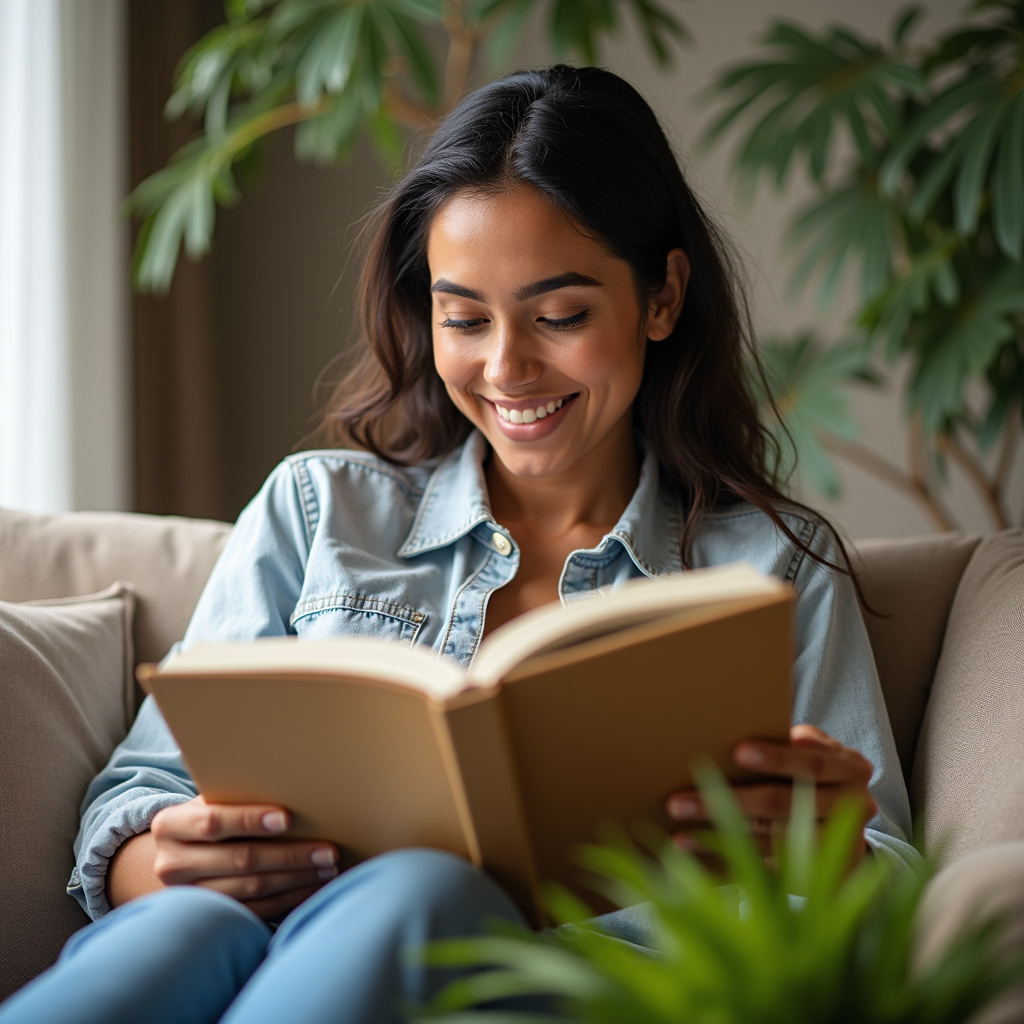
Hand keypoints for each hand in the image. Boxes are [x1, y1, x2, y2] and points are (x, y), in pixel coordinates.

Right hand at [149, 796, 341, 919]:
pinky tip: (312, 886)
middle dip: (290, 855)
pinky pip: (256, 910)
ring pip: (252, 888)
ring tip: (327, 867)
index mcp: (170, 826)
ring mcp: (190, 897)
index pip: (212, 822)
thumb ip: (236, 796)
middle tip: (327, 850)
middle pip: (240, 859)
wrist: (171, 858)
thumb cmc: (205, 818)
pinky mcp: (210, 917)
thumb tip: (293, 786)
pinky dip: (288, 898)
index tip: (287, 818)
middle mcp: (172, 865)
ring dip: (295, 877)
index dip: (249, 819)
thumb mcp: (208, 802)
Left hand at [665, 724, 877, 867]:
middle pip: (785, 803)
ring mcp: (838, 846)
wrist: (847, 825)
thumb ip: (791, 744)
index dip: (776, 758)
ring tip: (680, 835)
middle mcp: (852, 807)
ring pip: (773, 842)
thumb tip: (731, 729)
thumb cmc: (813, 772)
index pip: (810, 762)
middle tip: (679, 801)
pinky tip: (698, 859)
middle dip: (732, 800)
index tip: (737, 751)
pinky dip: (730, 865)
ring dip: (722, 837)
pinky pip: (767, 872)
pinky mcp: (819, 875)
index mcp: (851, 768)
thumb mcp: (815, 752)